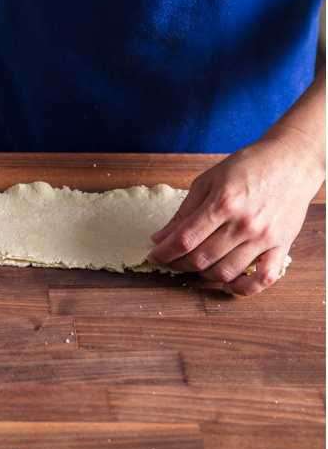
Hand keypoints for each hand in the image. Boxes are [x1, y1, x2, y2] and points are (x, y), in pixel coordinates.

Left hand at [147, 129, 323, 296]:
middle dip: (178, 264)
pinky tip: (228, 282)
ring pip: (225, 272)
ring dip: (203, 275)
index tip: (154, 255)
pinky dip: (243, 288)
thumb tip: (160, 239)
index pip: (184, 240)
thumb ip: (184, 212)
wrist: (293, 160)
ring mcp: (264, 237)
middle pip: (201, 259)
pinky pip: (263, 278)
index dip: (163, 253)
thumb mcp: (208, 181)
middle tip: (172, 260)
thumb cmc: (249, 166)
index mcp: (224, 203)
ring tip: (196, 265)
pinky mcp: (282, 245)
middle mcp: (244, 224)